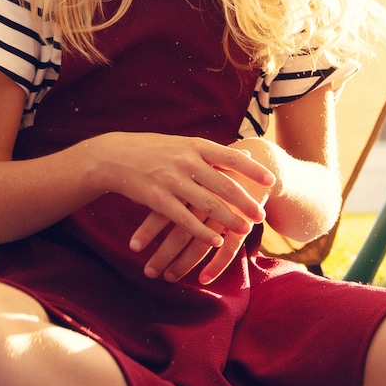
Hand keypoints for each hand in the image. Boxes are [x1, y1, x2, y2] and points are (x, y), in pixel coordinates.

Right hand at [99, 135, 272, 281]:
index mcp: (195, 146)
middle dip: (245, 202)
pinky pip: (185, 219)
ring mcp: (171, 180)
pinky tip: (218, 241)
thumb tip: (249, 157)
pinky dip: (203, 231)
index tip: (271, 181)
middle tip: (262, 215)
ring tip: (246, 230)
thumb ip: (216, 153)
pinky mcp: (157, 199)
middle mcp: (186, 161)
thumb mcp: (185, 145)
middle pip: (224, 184)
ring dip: (230, 219)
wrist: (114, 156)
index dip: (252, 171)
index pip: (231, 157)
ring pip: (208, 204)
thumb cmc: (154, 150)